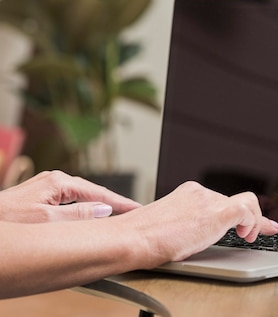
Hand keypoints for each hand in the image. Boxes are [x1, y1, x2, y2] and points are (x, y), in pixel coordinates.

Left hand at [0, 170, 141, 222]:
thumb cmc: (8, 223)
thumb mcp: (46, 221)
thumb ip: (78, 215)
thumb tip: (104, 209)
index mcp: (58, 182)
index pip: (98, 193)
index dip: (120, 202)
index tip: (138, 209)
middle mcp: (53, 180)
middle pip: (92, 191)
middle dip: (113, 201)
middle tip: (133, 211)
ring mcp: (46, 187)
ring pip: (81, 196)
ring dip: (98, 204)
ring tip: (117, 213)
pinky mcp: (40, 196)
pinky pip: (70, 200)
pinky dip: (84, 207)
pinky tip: (89, 214)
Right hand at [124, 181, 277, 263]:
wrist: (132, 238)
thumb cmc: (140, 239)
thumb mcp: (166, 228)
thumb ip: (183, 226)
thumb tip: (192, 238)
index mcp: (188, 194)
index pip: (220, 198)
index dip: (237, 211)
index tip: (246, 222)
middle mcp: (200, 193)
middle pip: (234, 202)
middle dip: (249, 218)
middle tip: (257, 232)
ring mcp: (209, 201)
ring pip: (247, 203)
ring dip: (254, 221)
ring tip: (250, 237)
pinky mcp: (216, 212)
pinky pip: (247, 211)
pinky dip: (253, 222)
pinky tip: (246, 236)